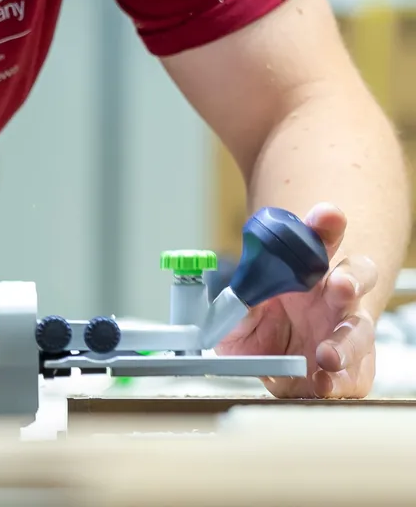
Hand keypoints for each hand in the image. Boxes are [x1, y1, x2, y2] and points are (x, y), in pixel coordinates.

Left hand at [217, 203, 377, 397]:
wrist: (275, 359)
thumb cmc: (261, 323)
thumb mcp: (238, 310)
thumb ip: (236, 302)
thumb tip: (237, 300)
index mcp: (309, 269)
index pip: (323, 239)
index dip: (325, 226)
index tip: (327, 215)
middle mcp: (335, 296)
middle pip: (357, 276)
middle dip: (351, 278)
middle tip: (341, 284)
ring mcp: (347, 332)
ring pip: (360, 330)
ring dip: (347, 341)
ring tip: (327, 354)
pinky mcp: (354, 368)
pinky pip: (357, 375)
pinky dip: (345, 379)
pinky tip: (326, 382)